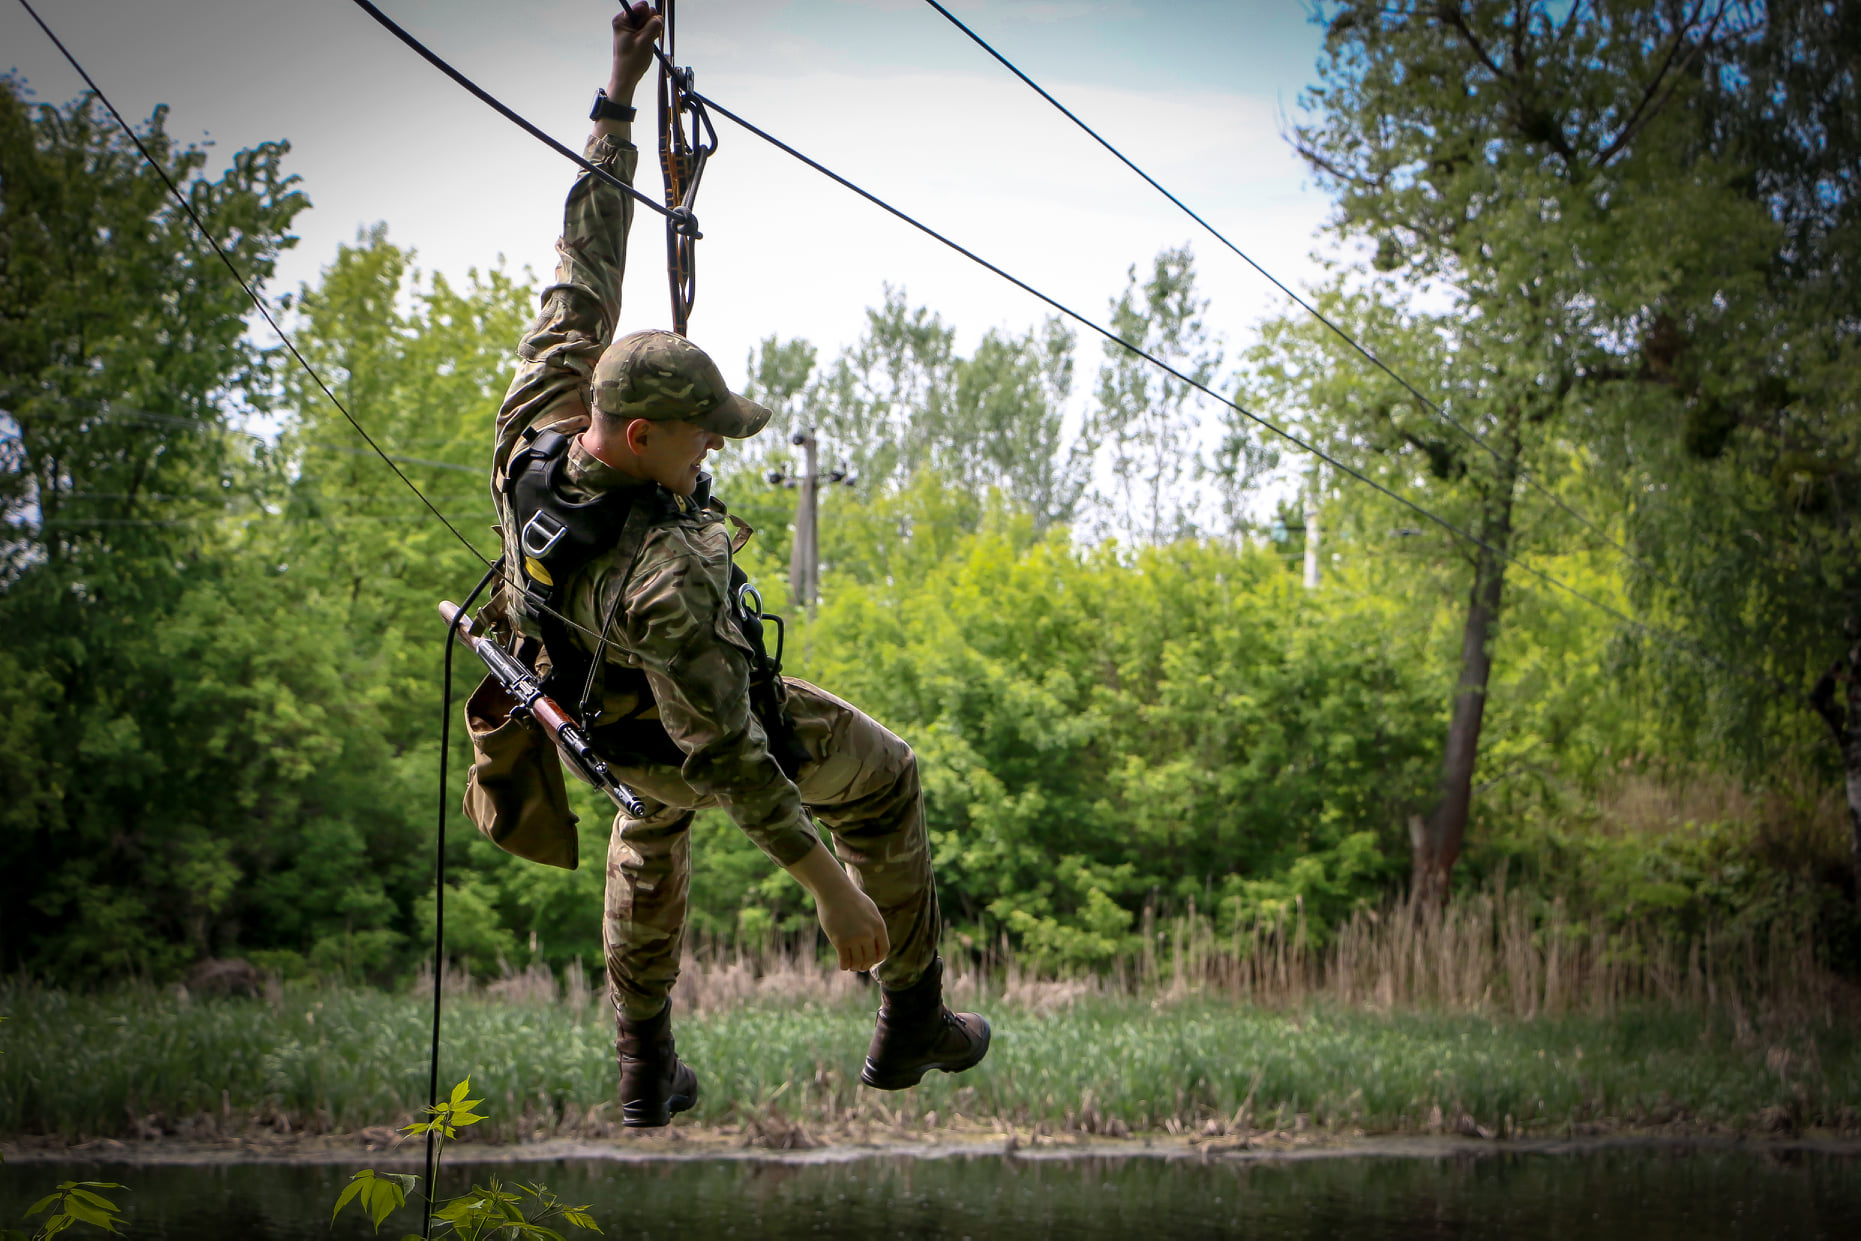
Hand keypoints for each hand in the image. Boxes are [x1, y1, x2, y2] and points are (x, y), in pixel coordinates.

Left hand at [609, 3, 662, 100]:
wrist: (627, 76)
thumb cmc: (631, 61)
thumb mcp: (645, 41)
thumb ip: (653, 26)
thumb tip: (659, 17)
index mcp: (622, 20)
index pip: (641, 6)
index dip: (648, 16)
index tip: (647, 28)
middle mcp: (625, 21)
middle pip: (646, 12)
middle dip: (651, 23)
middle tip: (648, 37)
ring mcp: (631, 28)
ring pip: (649, 20)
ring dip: (653, 30)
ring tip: (648, 42)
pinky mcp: (636, 34)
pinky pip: (649, 28)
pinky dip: (652, 34)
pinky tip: (649, 43)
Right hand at [783, 842, 889, 971]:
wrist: (834, 891)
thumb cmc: (851, 900)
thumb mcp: (870, 911)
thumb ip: (874, 927)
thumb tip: (875, 944)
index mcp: (878, 926)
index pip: (883, 951)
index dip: (877, 959)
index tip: (871, 960)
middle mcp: (868, 934)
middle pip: (870, 959)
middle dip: (865, 965)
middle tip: (860, 966)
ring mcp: (854, 938)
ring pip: (857, 963)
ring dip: (854, 967)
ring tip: (851, 966)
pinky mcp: (840, 941)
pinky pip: (844, 961)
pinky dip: (844, 966)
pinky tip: (843, 964)